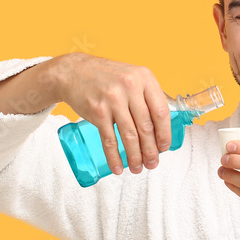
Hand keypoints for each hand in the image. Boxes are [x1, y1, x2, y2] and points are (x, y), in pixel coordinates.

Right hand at [55, 53, 170, 175]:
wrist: (74, 71)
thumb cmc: (107, 76)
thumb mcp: (132, 76)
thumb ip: (147, 95)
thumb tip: (163, 124)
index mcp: (144, 77)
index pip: (161, 111)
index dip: (164, 133)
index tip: (164, 147)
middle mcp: (130, 87)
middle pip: (146, 126)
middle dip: (151, 150)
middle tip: (152, 163)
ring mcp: (113, 99)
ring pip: (129, 135)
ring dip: (135, 156)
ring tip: (138, 168)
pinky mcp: (97, 111)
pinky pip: (109, 139)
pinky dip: (114, 157)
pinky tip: (118, 167)